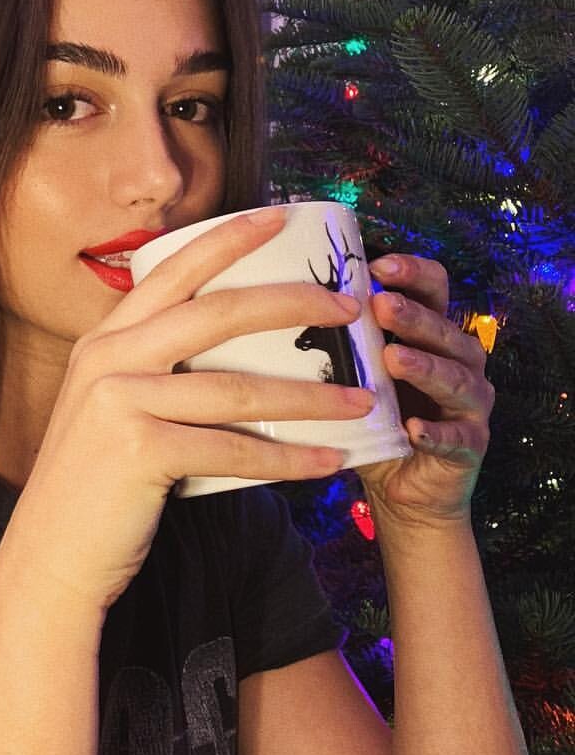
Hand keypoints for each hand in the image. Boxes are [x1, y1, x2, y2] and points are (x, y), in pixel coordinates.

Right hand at [12, 208, 375, 611]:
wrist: (50, 557)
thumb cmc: (95, 487)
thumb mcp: (111, 410)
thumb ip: (151, 373)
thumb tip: (233, 354)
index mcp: (103, 340)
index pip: (173, 272)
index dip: (229, 239)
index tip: (280, 217)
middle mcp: (107, 358)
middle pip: (216, 313)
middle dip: (291, 303)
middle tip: (348, 308)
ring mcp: (118, 401)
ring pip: (236, 388)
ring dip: (310, 396)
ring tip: (362, 398)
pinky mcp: (137, 451)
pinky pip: (232, 450)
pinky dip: (288, 459)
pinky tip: (328, 462)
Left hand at [358, 253, 493, 529]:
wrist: (402, 489)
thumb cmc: (376, 419)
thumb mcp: (356, 375)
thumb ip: (340, 342)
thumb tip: (284, 303)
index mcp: (433, 335)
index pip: (434, 288)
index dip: (412, 273)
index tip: (378, 264)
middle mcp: (460, 361)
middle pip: (444, 329)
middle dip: (413, 315)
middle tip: (380, 305)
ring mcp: (470, 404)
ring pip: (455, 378)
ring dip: (424, 366)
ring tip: (393, 359)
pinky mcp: (470, 445)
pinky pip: (456, 437)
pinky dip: (434, 432)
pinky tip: (413, 428)